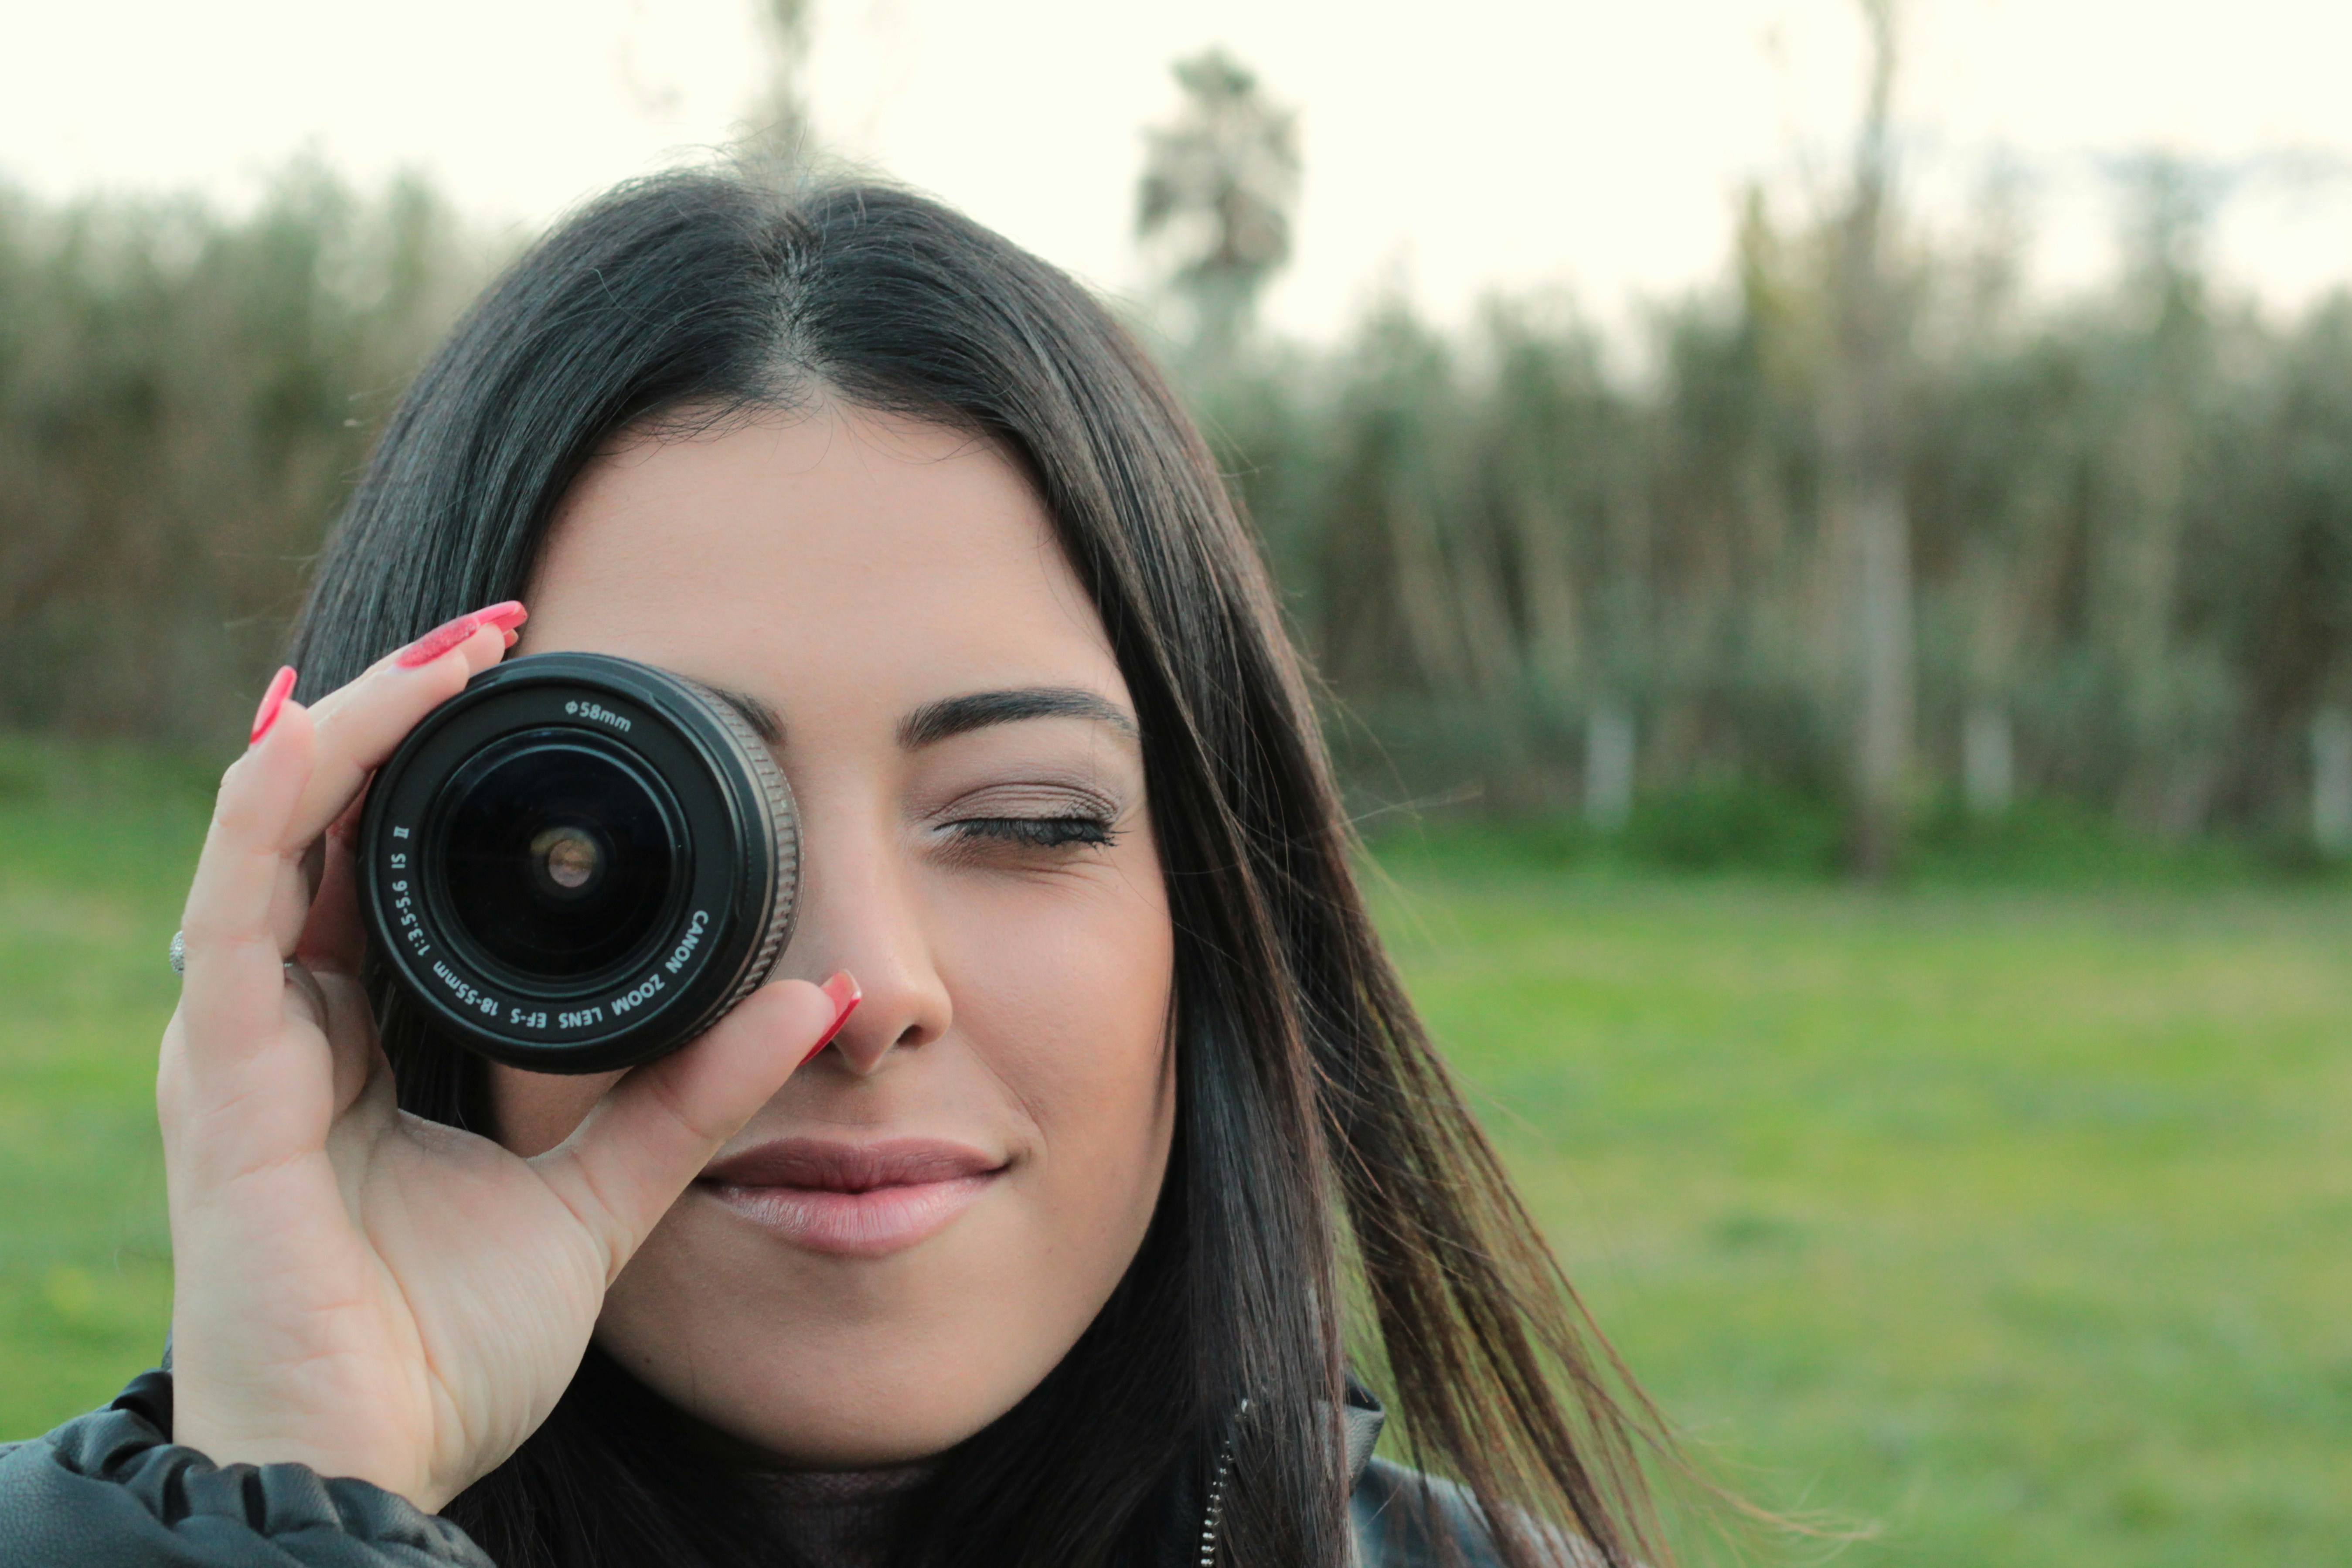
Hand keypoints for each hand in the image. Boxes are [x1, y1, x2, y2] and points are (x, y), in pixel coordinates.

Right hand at [159, 610, 845, 1509]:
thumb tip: (817, 1001)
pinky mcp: (220, 1079)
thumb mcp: (597, 1196)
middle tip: (495, 631)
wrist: (371, 1467)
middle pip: (319, 823)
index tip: (523, 689)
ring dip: (354, 719)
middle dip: (397, 712)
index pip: (372, 866)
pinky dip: (280, 798)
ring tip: (449, 646)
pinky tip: (326, 716)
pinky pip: (234, 902)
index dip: (428, 769)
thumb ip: (692, 1096)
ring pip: (267, 828)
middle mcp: (283, 1025)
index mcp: (354, 1042)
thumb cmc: (446, 1348)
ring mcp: (238, 1044)